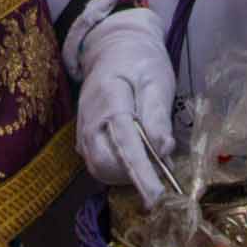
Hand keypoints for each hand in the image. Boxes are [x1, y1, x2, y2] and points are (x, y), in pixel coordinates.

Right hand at [72, 0, 182, 206]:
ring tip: (151, 158)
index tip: (157, 198)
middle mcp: (89, 119)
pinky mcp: (84, 138)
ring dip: (126, 174)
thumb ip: (158, 116)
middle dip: (133, 176)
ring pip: (100, 169)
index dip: (142, 174)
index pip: (125, 144)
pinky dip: (119, 168)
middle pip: (105, 165)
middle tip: (161, 167)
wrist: (113, 48)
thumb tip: (163, 152)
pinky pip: (98, 163)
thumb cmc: (140, 62)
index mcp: (110, 100)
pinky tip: (137, 154)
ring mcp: (83, 130)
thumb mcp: (157, 81)